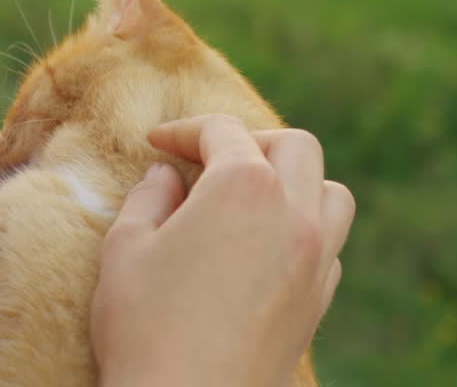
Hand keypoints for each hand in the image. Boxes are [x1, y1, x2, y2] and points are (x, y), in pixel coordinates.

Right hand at [90, 115, 354, 386]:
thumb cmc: (144, 325)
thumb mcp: (126, 247)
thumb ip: (149, 196)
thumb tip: (169, 174)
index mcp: (243, 187)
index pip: (221, 131)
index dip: (183, 130)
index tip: (156, 143)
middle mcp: (293, 215)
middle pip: (294, 146)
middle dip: (248, 141)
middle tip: (206, 159)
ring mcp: (315, 261)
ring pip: (330, 192)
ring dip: (293, 180)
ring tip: (247, 197)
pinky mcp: (318, 303)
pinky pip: (328, 243)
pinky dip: (302, 227)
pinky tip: (261, 245)